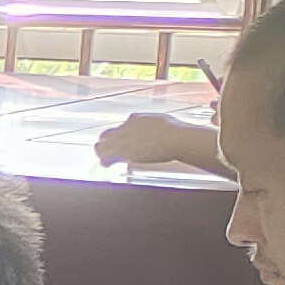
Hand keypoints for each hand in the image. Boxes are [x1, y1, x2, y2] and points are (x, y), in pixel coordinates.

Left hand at [96, 111, 220, 171]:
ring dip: (102, 152)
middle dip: (107, 141)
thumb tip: (182, 132)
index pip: (125, 125)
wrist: (175, 139)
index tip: (126, 140)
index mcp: (137, 118)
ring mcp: (122, 138)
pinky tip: (105, 165)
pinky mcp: (121, 150)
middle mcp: (126, 126)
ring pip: (102, 144)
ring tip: (104, 159)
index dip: (123, 134)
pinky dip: (105, 161)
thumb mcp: (170, 124)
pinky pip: (105, 157)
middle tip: (108, 150)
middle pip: (108, 133)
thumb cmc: (178, 133)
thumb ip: (167, 127)